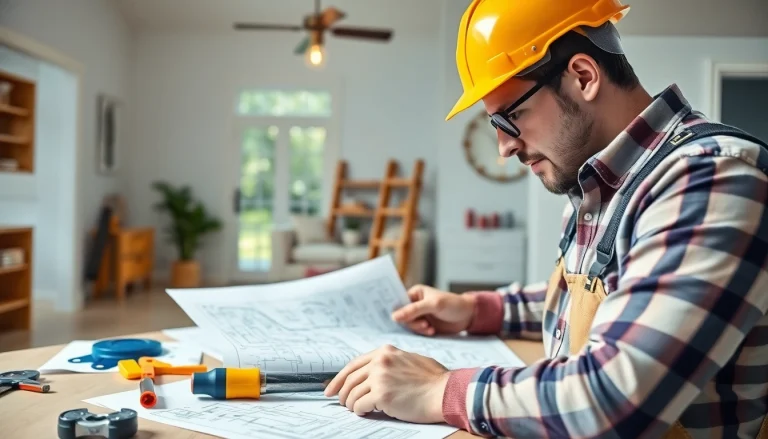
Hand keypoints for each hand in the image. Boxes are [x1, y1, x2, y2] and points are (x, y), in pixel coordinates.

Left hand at [324, 344, 448, 422]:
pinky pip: (360, 405)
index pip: (353, 365)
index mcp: (385, 352)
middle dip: (341, 393)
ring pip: (352, 394)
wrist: (446, 391)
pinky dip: (360, 411)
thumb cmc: (433, 380)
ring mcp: (380, 378)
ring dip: (351, 404)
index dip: (339, 378)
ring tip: (356, 409)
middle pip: (349, 380)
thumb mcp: (409, 360)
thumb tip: (372, 373)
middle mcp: (380, 362)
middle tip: (340, 402)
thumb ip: (391, 362)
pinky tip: (365, 412)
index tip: (331, 388)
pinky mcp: (382, 395)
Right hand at [391, 284, 475, 335]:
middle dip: (411, 322)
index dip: (395, 310)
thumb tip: (393, 317)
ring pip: (409, 325)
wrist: (468, 317)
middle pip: (402, 316)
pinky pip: (416, 332)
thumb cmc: (452, 304)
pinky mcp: (424, 326)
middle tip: (423, 324)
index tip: (392, 319)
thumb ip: (414, 310)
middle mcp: (414, 304)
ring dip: (418, 328)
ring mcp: (419, 316)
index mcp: (414, 293)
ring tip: (430, 328)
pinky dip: (422, 333)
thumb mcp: (433, 305)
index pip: (398, 302)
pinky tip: (432, 331)